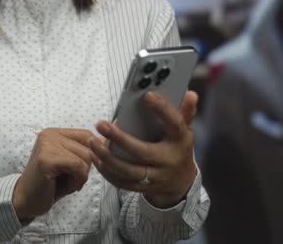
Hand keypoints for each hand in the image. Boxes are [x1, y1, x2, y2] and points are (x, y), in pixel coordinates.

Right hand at [12, 128, 94, 220]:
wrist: (26, 201)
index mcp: (54, 132)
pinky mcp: (46, 159)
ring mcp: (46, 145)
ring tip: (66, 182)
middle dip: (86, 169)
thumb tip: (109, 142)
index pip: (88, 135)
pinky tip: (65, 186)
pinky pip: (78, 166)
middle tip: (70, 179)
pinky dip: (77, 180)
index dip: (92, 155)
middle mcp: (49, 134)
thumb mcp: (70, 163)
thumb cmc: (51, 184)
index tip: (79, 170)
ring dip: (81, 176)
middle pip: (89, 146)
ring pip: (86, 157)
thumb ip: (85, 151)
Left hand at [89, 90, 198, 208]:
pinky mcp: (144, 188)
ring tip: (93, 142)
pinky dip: (107, 172)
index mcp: (180, 141)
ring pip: (129, 171)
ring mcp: (156, 178)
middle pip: (142, 151)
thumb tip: (190, 94)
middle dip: (119, 138)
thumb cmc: (177, 148)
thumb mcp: (185, 130)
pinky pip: (123, 183)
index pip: (174, 124)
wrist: (181, 182)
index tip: (146, 96)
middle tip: (100, 124)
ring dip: (108, 157)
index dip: (162, 109)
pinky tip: (96, 158)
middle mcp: (168, 161)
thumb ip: (185, 112)